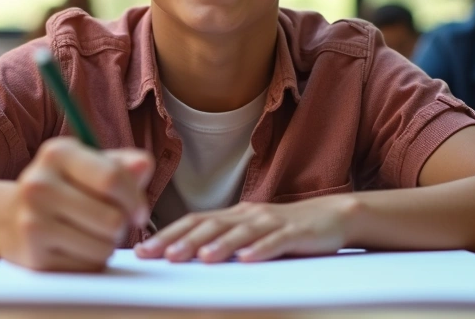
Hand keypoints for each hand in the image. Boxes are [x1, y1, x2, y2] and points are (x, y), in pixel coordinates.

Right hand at [0, 137, 152, 271]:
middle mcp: (39, 185)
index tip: (139, 211)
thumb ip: (122, 165)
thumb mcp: (89, 166)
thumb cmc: (63, 188)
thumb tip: (144, 165)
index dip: (135, 199)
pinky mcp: (34, 256)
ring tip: (91, 232)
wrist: (8, 218)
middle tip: (110, 221)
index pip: (112, 178)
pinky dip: (91, 260)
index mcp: (57, 153)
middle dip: (121, 225)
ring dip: (108, 244)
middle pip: (112, 219)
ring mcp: (33, 222)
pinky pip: (88, 266)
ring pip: (104, 246)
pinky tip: (76, 247)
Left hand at [134, 196, 356, 263]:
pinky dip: (261, 250)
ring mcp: (272, 222)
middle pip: (211, 225)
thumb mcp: (250, 231)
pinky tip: (247, 260)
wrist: (333, 216)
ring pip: (241, 233)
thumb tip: (185, 255)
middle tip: (162, 255)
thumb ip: (223, 239)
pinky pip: (276, 241)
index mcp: (234, 214)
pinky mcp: (296, 233)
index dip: (167, 234)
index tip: (142, 251)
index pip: (194, 222)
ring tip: (200, 258)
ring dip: (219, 245)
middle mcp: (248, 214)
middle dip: (184, 240)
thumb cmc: (287, 228)